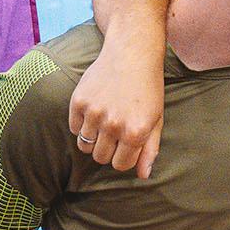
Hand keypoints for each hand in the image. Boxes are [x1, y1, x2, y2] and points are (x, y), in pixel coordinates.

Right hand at [69, 29, 163, 175]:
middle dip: (109, 150)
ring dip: (94, 139)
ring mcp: (94, 113)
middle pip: (101, 158)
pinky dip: (81, 125)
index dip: (124, 157)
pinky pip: (74, 128)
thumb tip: (143, 176)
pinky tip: (94, 110)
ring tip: (105, 121)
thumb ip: (150, 150)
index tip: (128, 143)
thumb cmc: (148, 89)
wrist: (132, 53)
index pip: (121, 165)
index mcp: (135, 132)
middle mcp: (114, 125)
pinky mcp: (78, 101)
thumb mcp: (156, 120)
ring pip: (85, 146)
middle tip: (116, 132)